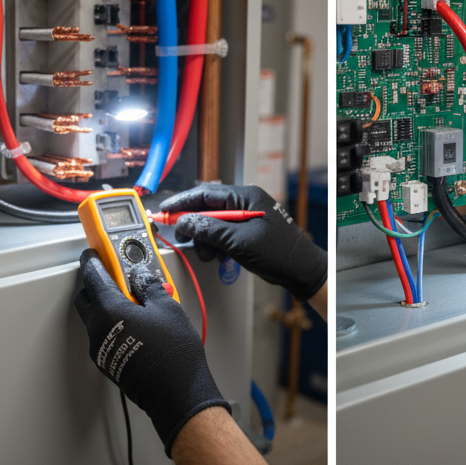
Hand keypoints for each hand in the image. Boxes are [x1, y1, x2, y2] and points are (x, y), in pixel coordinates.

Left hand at [74, 249, 228, 456]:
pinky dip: (113, 323)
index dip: (93, 262)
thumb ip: (150, 287)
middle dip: (96, 284)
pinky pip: (104, 334)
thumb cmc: (172, 353)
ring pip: (95, 318)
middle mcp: (98, 330)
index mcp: (109, 311)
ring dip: (107, 305)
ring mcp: (100, 349)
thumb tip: (142, 278)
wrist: (176, 392)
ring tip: (134, 300)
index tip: (94, 254)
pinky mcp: (108, 362)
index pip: (93, 278)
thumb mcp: (167, 308)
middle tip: (116, 276)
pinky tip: (135, 322)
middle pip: (86, 299)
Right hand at [158, 183, 326, 301]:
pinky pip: (224, 234)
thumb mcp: (239, 241)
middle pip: (208, 208)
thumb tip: (185, 222)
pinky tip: (220, 256)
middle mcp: (246, 203)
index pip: (206, 193)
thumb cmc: (279, 253)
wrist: (301, 271)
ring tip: (208, 254)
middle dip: (194, 225)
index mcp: (246, 196)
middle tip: (182, 238)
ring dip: (206, 239)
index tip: (164, 211)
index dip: (182, 202)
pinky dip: (216, 245)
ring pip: (214, 223)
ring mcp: (247, 217)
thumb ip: (210, 230)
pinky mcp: (248, 232)